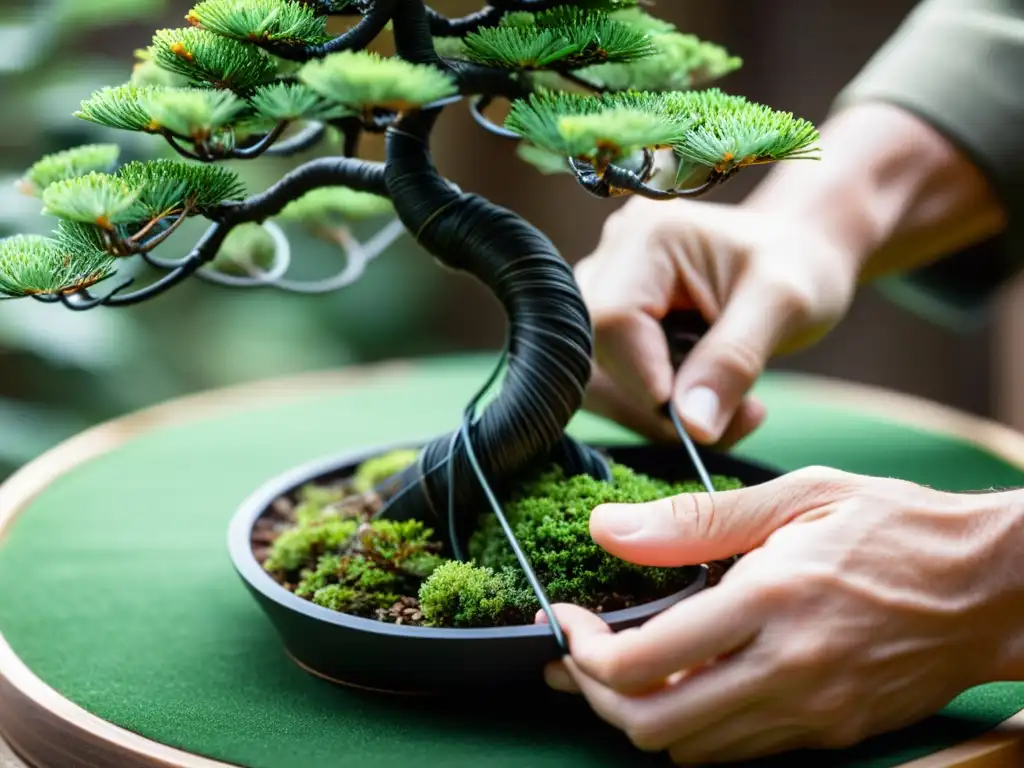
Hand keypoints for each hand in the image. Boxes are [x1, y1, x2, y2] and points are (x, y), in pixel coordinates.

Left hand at [539, 467, 1022, 763]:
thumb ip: (693, 520)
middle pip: (654, 727)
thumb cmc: (896, 527)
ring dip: (644, 716)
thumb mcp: (797, 496)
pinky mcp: (833, 732)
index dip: (585, 652)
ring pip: (692, 750)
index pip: (643, 663)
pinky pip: (741, 751)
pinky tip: (689, 682)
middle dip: (598, 699)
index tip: (570, 624)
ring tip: (625, 670)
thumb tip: (608, 530)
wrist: (994, 586)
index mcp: (771, 601)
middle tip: (580, 660)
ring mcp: (813, 712)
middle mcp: (788, 670)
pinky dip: (697, 726)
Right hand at [576, 196, 858, 447]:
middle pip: (593, 353)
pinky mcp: (608, 320)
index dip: (642, 378)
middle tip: (721, 423)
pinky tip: (701, 403)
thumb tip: (692, 426)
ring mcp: (603, 288)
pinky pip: (608, 381)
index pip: (612, 319)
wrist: (796, 253)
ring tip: (724, 412)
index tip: (696, 417)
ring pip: (593, 376)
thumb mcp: (784, 306)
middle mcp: (611, 256)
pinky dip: (651, 409)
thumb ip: (733, 361)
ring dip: (651, 415)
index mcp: (649, 236)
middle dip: (650, 406)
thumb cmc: (799, 264)